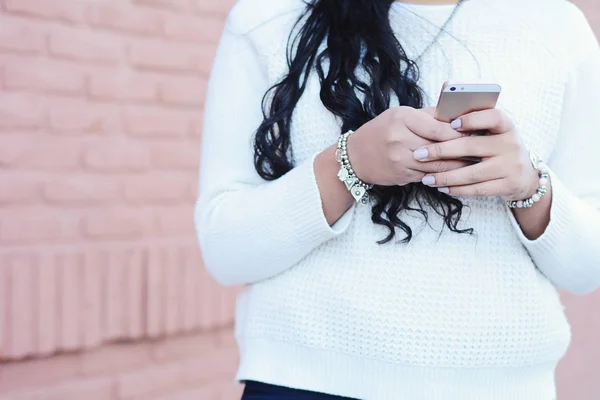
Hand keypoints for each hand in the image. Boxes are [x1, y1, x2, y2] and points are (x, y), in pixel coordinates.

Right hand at [348, 106, 469, 186]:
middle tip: (479, 150)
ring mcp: (400, 159)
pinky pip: (428, 176)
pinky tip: (454, 173)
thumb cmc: (380, 131)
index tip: (474, 133)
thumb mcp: (399, 115)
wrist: (355, 157)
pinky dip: (442, 175)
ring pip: (437, 165)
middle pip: (440, 147)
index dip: (459, 132)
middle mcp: (399, 139)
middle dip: (462, 150)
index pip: (438, 128)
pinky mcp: (401, 175)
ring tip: (472, 163)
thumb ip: (428, 115)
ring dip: (457, 166)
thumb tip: (456, 114)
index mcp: (402, 119)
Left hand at [412, 109, 538, 199]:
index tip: (451, 124)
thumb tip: (437, 115)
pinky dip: (457, 189)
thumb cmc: (497, 147)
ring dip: (445, 176)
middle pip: (473, 147)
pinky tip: (441, 187)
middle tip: (419, 154)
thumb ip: (471, 124)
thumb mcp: (492, 132)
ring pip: (472, 172)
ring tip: (426, 178)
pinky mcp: (508, 185)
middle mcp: (511, 144)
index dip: (472, 119)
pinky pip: (478, 189)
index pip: (493, 117)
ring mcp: (511, 166)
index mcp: (506, 125)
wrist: (524, 175)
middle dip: (441, 151)